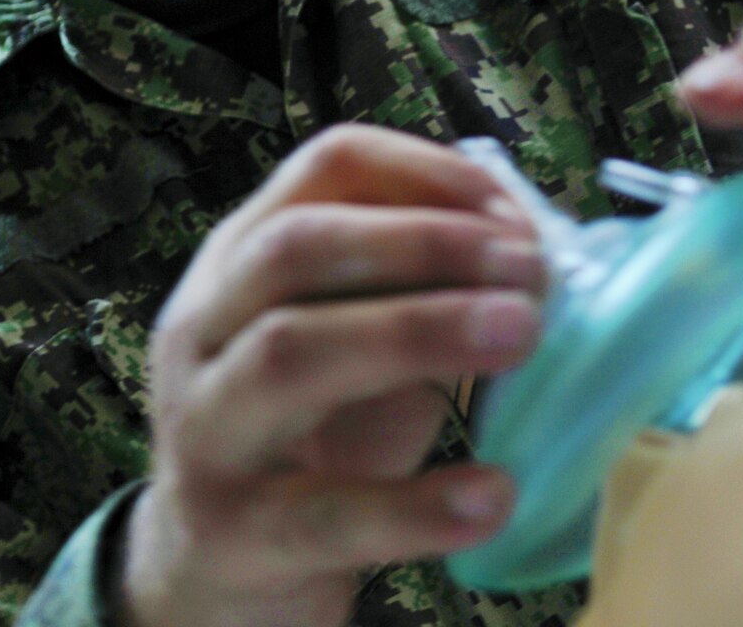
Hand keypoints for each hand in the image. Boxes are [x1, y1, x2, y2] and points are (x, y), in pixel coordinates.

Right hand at [119, 125, 546, 626]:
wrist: (213, 575)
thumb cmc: (307, 440)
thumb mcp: (355, 348)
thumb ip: (420, 297)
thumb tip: (537, 259)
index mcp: (240, 262)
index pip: (323, 168)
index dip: (427, 175)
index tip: (514, 214)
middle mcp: (204, 329)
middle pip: (296, 248)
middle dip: (425, 243)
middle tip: (531, 272)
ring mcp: (205, 430)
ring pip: (290, 352)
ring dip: (419, 331)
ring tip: (521, 335)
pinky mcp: (232, 533)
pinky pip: (324, 512)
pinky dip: (417, 503)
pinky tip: (492, 493)